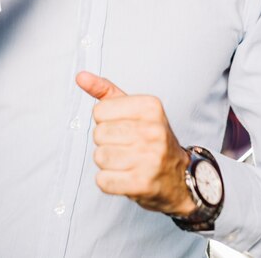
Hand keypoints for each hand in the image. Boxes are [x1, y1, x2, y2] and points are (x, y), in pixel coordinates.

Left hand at [76, 71, 195, 216]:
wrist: (179, 175)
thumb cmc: (151, 137)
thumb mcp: (133, 108)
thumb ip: (105, 91)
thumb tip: (81, 76)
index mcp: (150, 107)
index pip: (99, 111)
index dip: (106, 121)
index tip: (123, 126)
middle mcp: (153, 131)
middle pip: (99, 134)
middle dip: (106, 142)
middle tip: (125, 145)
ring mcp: (150, 158)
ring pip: (100, 157)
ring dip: (107, 162)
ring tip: (126, 161)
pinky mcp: (143, 183)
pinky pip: (103, 181)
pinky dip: (109, 181)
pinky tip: (126, 176)